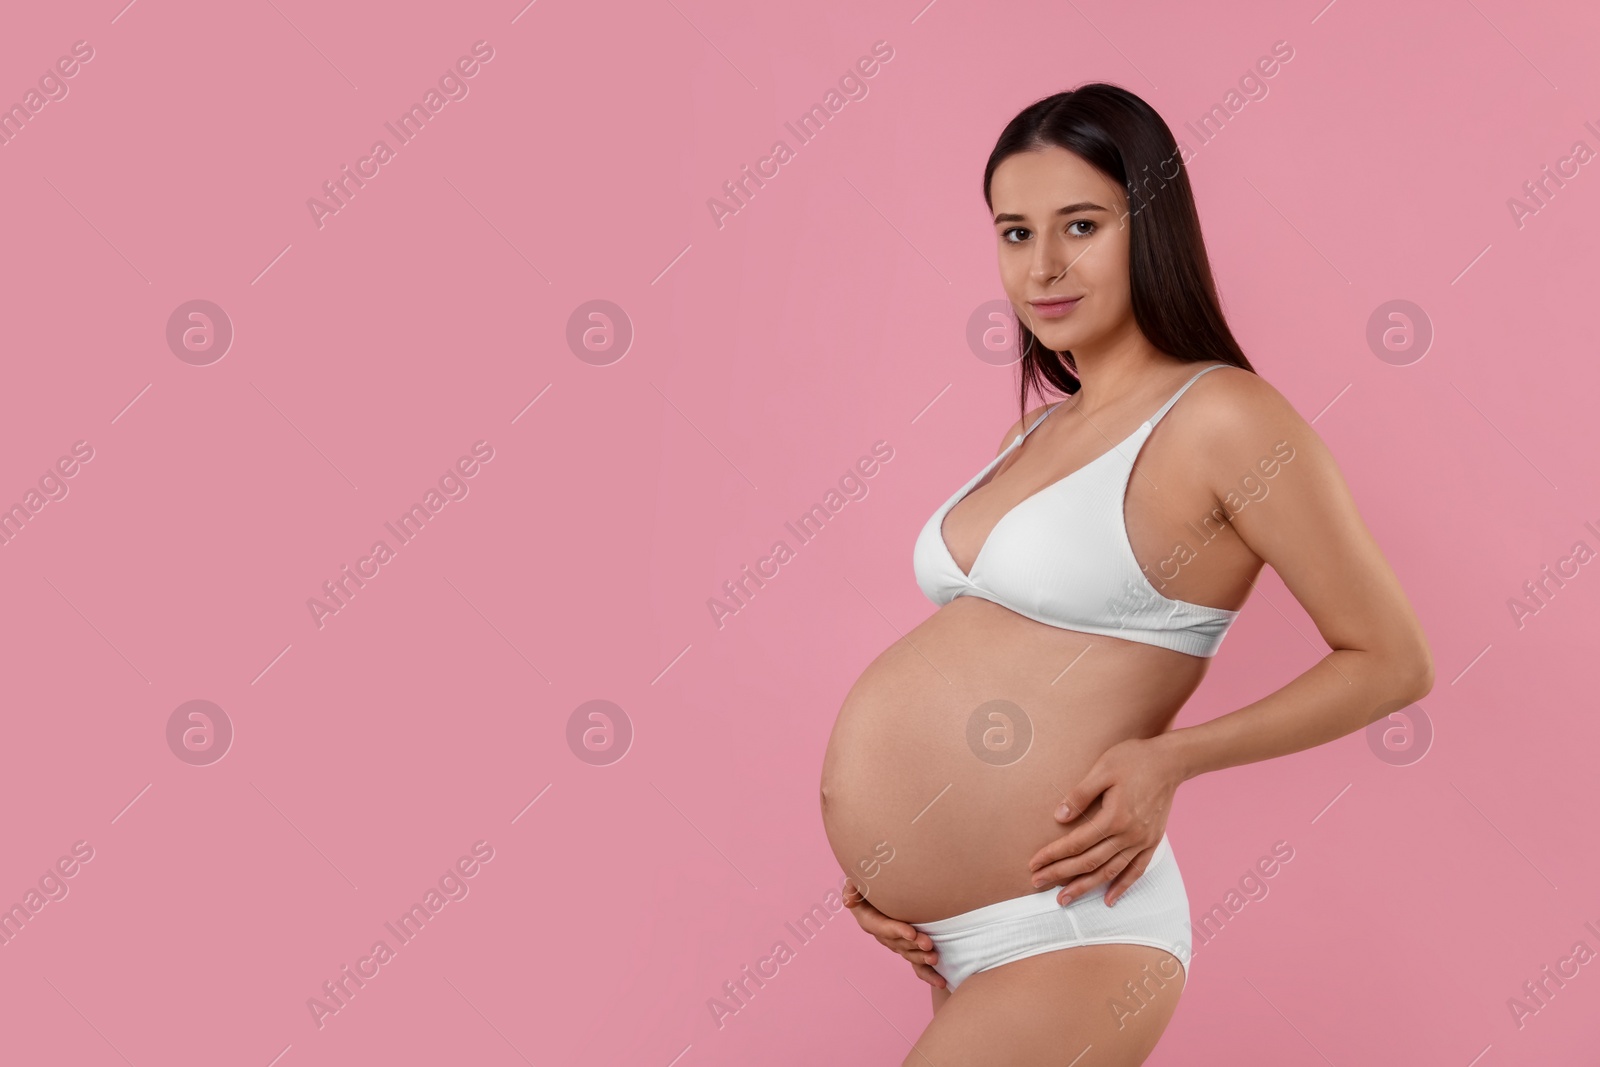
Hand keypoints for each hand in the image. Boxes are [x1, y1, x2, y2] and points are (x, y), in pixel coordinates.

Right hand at [841, 877, 946, 988]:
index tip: (911, 933)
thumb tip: (848, 901)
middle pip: (897, 943)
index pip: (882, 927)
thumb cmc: (872, 882)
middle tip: (928, 945)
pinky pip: (917, 963)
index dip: (896, 931)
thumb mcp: (859, 881)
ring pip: (908, 954)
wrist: (888, 887)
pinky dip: (929, 974)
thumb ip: (853, 888)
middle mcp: (882, 935)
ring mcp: (897, 943)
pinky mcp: (910, 947)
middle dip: (913, 946)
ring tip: (935, 959)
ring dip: (921, 958)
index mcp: (869, 920)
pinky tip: (941, 982)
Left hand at [1027, 735, 1184, 906]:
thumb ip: (1080, 795)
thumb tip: (1058, 818)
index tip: (1034, 864)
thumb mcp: (1103, 770)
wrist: (1171, 761)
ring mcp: (1143, 841)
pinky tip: (1108, 899)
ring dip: (1086, 887)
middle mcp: (1129, 835)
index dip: (1053, 855)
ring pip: (1110, 872)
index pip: (1076, 843)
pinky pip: (1136, 870)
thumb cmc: (1134, 760)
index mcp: (1114, 818)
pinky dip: (1122, 886)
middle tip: (1037, 883)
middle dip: (1061, 875)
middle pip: (1089, 862)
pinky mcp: (1152, 842)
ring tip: (1065, 899)